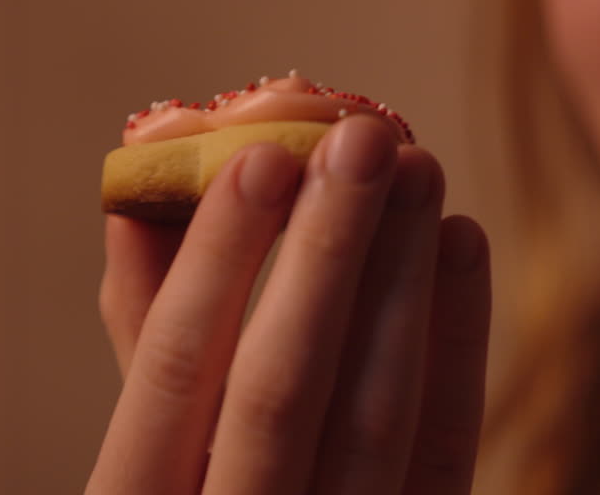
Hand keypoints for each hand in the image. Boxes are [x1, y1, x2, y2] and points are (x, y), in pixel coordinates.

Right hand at [89, 115, 490, 493]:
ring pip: (376, 415)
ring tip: (419, 170)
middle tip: (366, 139)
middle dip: (327, 255)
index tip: (262, 155)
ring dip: (402, 281)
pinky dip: (457, 341)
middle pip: (283, 389)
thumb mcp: (152, 436)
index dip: (217, 262)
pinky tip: (462, 242)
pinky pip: (447, 443)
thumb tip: (138, 190)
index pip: (172, 375)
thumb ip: (145, 328)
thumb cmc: (196, 490)